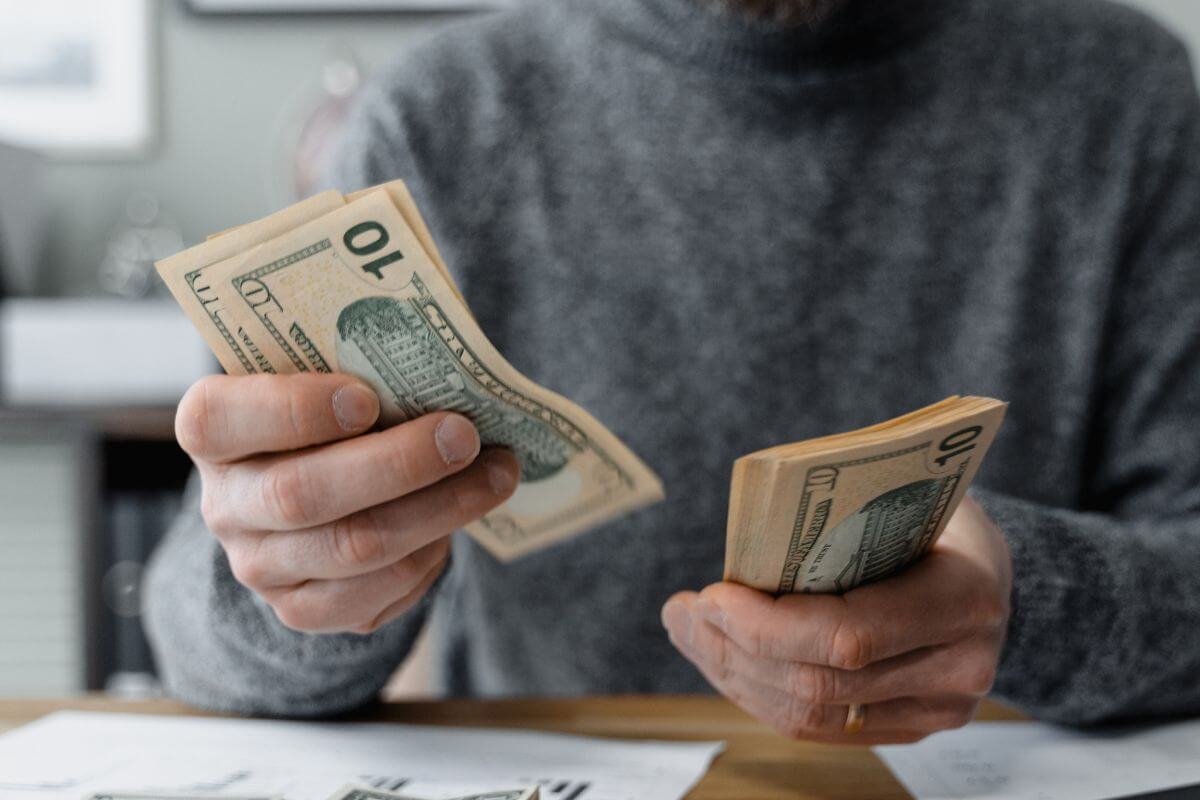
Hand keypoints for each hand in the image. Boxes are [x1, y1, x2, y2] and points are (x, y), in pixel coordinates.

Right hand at [176, 373, 519, 634]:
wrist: (319, 489)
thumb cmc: (333, 410)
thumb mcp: (327, 374)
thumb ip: (360, 364)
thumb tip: (444, 367)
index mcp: (212, 428)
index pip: (221, 419)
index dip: (294, 409)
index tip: (368, 397)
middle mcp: (224, 504)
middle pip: (302, 494)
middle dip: (397, 464)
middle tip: (463, 436)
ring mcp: (260, 566)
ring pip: (354, 548)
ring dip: (439, 509)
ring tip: (495, 474)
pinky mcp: (304, 610)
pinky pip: (375, 593)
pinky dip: (429, 556)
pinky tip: (457, 522)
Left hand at [662, 497, 1011, 744]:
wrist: (995, 573)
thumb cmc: (938, 519)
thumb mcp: (904, 495)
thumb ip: (840, 517)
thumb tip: (744, 535)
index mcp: (963, 598)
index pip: (848, 635)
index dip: (766, 625)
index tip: (710, 594)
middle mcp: (958, 667)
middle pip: (820, 683)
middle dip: (733, 649)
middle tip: (681, 611)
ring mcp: (938, 709)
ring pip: (811, 715)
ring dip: (734, 675)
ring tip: (689, 630)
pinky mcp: (911, 726)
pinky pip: (821, 727)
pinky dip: (761, 694)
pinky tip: (725, 658)